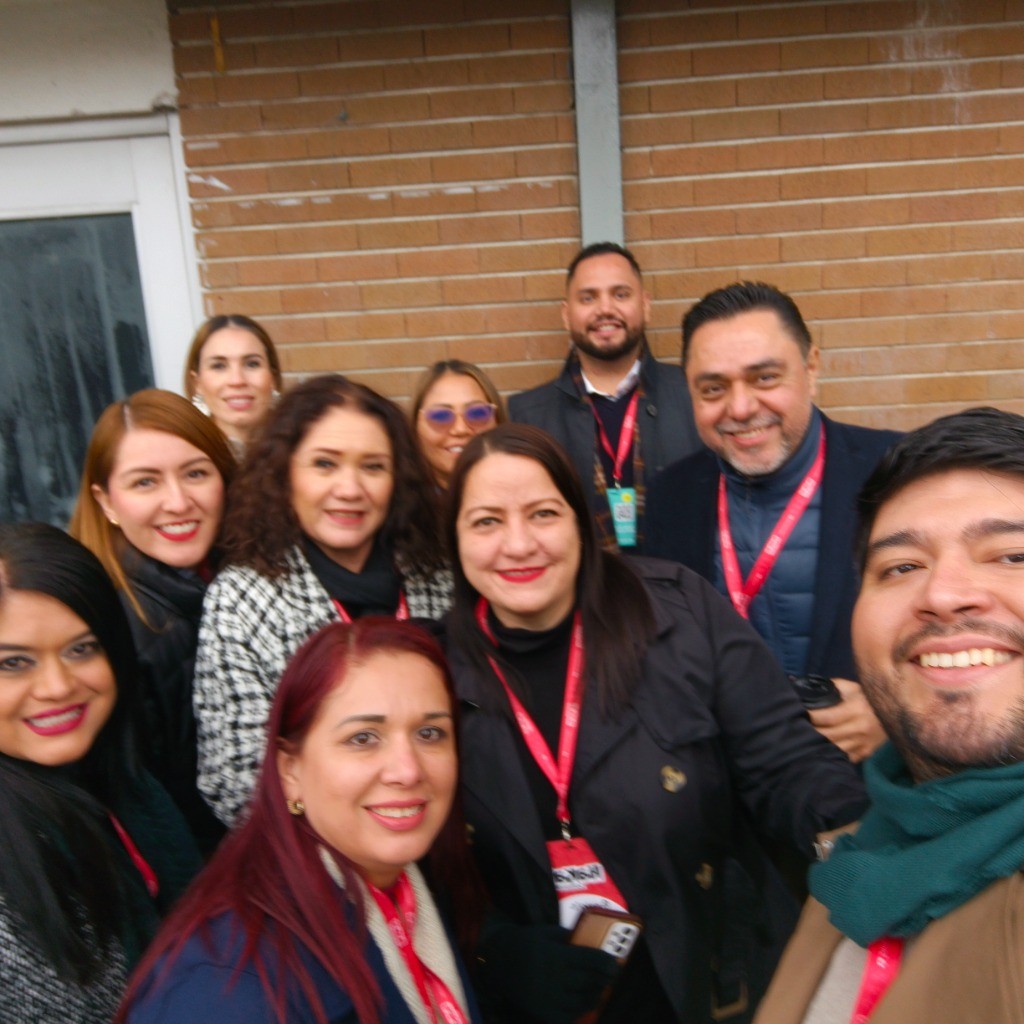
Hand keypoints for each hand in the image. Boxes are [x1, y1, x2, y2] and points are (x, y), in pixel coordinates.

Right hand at [478, 922, 620, 1023]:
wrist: (497, 961)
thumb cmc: (526, 943)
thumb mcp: (546, 933)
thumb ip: (568, 938)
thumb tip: (593, 944)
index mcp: (554, 955)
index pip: (589, 960)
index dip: (605, 963)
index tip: (615, 964)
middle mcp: (552, 978)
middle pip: (588, 982)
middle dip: (604, 979)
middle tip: (612, 976)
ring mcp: (547, 998)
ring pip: (581, 1001)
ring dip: (595, 996)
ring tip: (600, 990)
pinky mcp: (542, 1013)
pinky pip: (568, 1016)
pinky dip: (579, 1011)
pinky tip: (584, 1003)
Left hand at [808, 678, 886, 762]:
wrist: (894, 712)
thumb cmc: (866, 697)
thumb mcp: (851, 687)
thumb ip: (832, 688)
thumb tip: (811, 691)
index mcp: (856, 710)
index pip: (828, 718)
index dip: (811, 717)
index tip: (800, 714)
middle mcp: (860, 728)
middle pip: (828, 736)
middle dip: (810, 732)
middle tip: (799, 728)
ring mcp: (863, 743)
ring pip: (834, 748)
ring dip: (818, 744)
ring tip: (806, 738)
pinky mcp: (865, 753)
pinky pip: (844, 757)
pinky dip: (831, 753)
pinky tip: (821, 747)